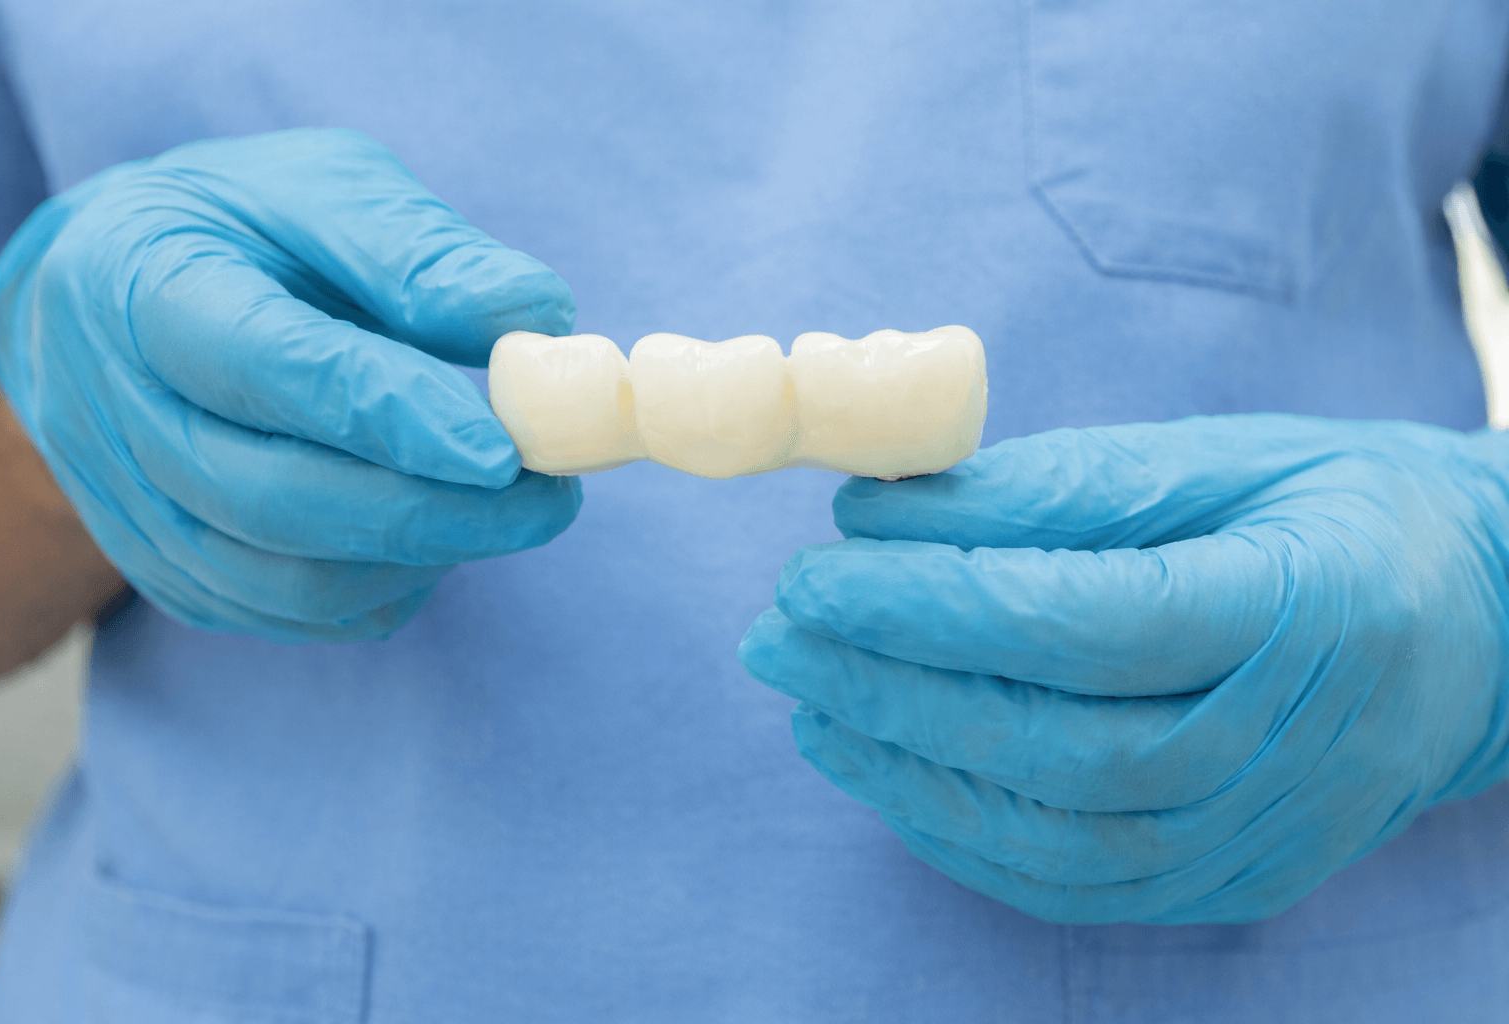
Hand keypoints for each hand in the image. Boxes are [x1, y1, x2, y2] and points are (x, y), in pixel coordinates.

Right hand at [0, 128, 579, 640]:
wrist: (110, 296)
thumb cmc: (240, 229)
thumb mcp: (322, 189)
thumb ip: (419, 252)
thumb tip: (534, 317)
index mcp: (141, 284)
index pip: (272, 369)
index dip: (395, 417)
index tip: (504, 451)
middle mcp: (113, 411)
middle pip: (275, 499)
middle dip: (433, 512)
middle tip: (551, 499)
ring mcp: (131, 508)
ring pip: (284, 580)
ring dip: (420, 557)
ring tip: (508, 509)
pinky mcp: (168, 570)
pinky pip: (290, 612)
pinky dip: (386, 587)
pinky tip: (439, 535)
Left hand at [740, 415, 1508, 922]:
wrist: (1474, 628)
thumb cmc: (1331, 512)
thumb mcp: (1213, 459)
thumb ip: (1052, 488)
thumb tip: (878, 511)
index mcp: (1309, 606)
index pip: (1089, 622)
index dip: (936, 600)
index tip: (819, 568)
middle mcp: (1295, 744)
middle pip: (1059, 744)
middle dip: (892, 690)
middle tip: (779, 633)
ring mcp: (1267, 833)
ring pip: (1057, 835)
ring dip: (905, 770)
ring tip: (808, 701)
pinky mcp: (1232, 879)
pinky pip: (1075, 885)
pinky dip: (960, 834)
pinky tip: (884, 770)